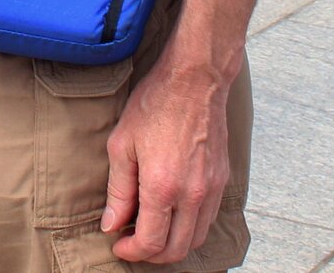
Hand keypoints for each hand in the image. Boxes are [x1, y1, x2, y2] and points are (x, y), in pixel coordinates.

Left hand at [102, 58, 234, 263]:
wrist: (195, 79)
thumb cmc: (155, 104)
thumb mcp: (122, 143)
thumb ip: (118, 190)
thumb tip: (112, 224)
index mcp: (163, 186)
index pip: (151, 243)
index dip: (131, 252)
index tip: (118, 244)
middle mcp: (193, 194)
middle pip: (176, 250)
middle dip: (151, 255)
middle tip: (132, 241)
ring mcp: (212, 188)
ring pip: (196, 239)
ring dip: (172, 244)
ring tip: (150, 229)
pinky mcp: (222, 180)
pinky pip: (208, 219)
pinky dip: (190, 228)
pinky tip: (171, 213)